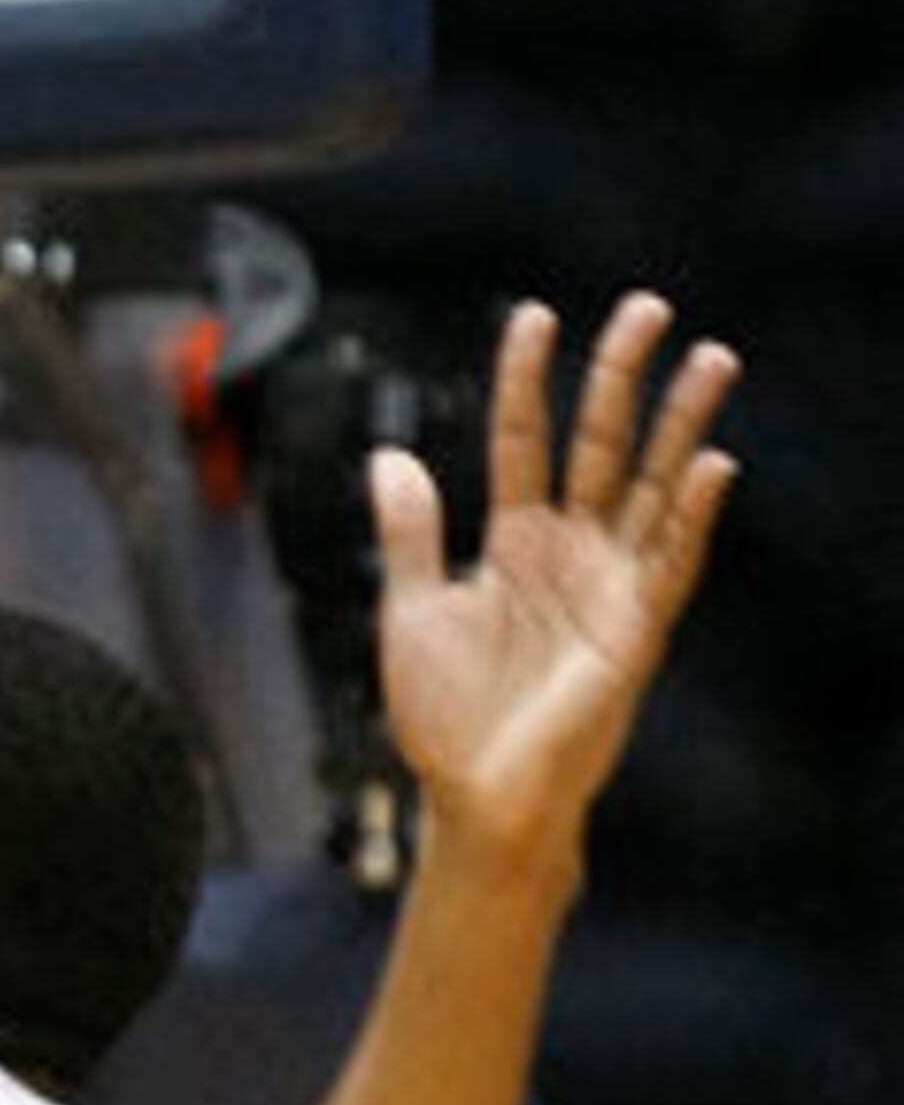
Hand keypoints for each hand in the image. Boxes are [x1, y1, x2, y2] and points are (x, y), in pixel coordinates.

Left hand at [369, 291, 737, 873]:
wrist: (474, 797)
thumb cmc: (446, 715)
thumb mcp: (413, 609)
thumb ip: (411, 532)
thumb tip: (391, 455)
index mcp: (514, 542)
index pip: (526, 439)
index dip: (528, 379)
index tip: (533, 315)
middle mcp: (571, 551)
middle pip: (600, 444)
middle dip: (621, 377)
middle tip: (646, 306)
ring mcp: (609, 586)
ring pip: (652, 486)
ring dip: (682, 424)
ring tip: (711, 358)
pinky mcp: (635, 632)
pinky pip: (670, 563)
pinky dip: (690, 516)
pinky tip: (712, 464)